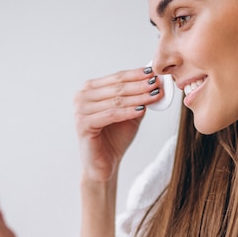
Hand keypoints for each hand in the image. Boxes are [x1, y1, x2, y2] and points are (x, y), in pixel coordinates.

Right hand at [74, 66, 162, 180]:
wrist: (104, 163)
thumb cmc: (115, 138)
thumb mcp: (130, 113)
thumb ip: (139, 98)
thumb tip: (154, 81)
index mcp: (90, 89)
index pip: (117, 77)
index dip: (137, 74)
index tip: (154, 73)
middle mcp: (81, 96)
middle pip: (117, 87)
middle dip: (140, 85)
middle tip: (157, 83)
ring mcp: (80, 110)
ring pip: (115, 100)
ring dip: (138, 97)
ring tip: (154, 95)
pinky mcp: (83, 124)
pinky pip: (110, 114)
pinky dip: (127, 111)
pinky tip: (142, 109)